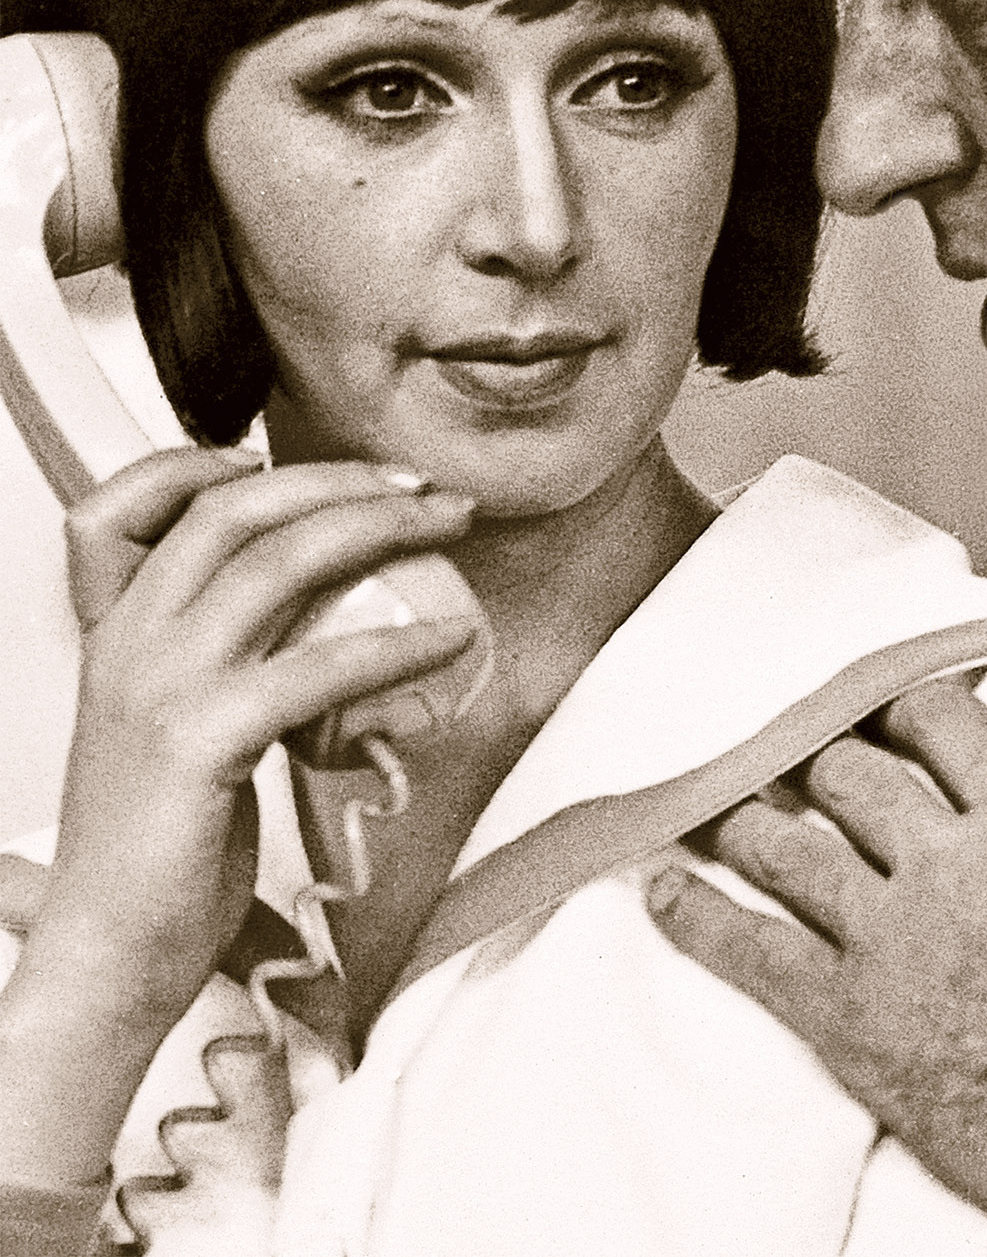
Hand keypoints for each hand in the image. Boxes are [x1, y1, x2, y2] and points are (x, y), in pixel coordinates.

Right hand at [0, 447, 477, 1186]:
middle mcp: (128, 646)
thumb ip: (221, 664)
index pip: (116, 512)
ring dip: (382, 526)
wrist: (112, 956)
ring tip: (448, 523)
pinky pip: (320, 665)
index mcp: (114, 638)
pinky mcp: (201, 739)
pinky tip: (449, 637)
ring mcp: (159, 687)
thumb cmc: (160, 852)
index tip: (273, 455)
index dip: (192, 464)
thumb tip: (326, 613)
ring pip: (278, 562)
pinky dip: (399, 642)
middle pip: (230, 510)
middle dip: (337, 480)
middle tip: (418, 483)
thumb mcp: (171, 730)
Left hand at [648, 682, 986, 1232]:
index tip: (892, 708)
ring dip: (751, 819)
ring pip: (794, 848)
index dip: (911, 705)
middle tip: (807, 760)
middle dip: (828, 759)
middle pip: (857, 776)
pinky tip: (661, 891)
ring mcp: (893, 938)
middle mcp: (951, 863)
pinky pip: (752, 952)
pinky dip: (697, 915)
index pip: (948, 724)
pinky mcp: (852, 1018)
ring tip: (723, 805)